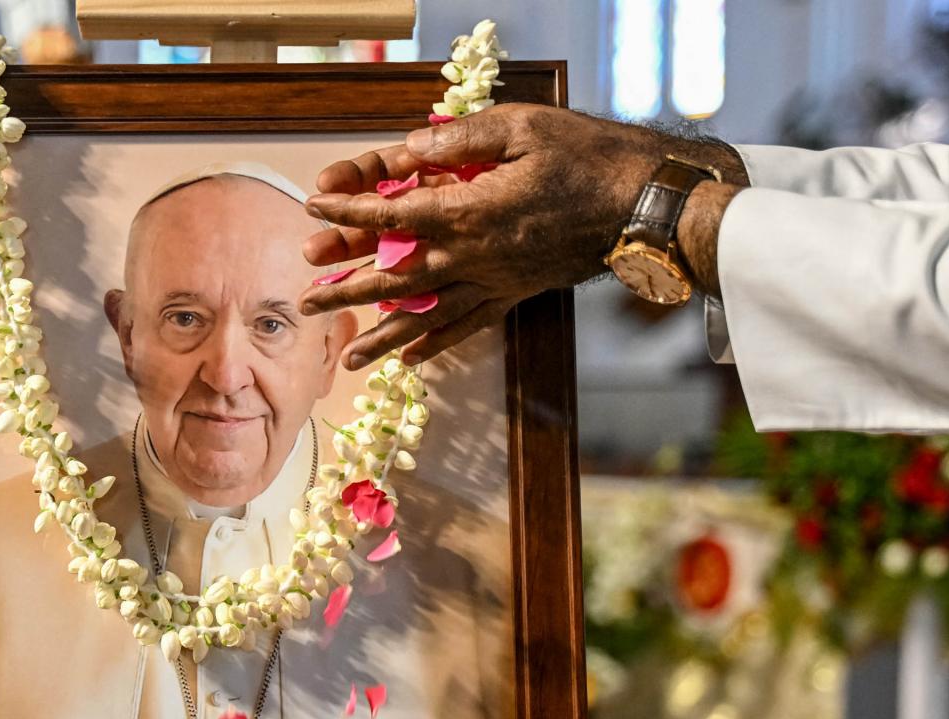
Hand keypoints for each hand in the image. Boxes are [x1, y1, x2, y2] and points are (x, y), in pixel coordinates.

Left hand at [297, 103, 746, 368]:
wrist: (644, 206)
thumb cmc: (588, 157)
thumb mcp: (524, 128)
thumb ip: (461, 139)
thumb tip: (410, 148)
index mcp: (471, 212)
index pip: (394, 215)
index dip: (350, 211)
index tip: (314, 209)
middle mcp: (475, 257)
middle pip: (397, 276)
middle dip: (347, 288)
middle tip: (304, 302)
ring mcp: (495, 282)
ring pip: (428, 315)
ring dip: (383, 336)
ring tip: (348, 360)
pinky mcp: (516, 294)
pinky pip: (468, 326)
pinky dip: (437, 345)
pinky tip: (410, 361)